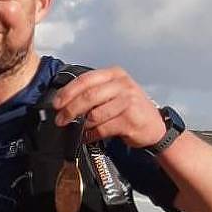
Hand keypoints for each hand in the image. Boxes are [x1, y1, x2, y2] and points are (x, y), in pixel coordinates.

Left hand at [52, 66, 166, 147]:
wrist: (155, 126)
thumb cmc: (130, 108)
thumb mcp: (114, 92)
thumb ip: (93, 92)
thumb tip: (63, 102)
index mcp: (115, 74)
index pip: (85, 80)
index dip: (67, 92)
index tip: (56, 104)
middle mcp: (123, 85)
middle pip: (88, 96)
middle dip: (70, 109)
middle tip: (60, 120)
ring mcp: (128, 102)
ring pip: (94, 114)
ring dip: (81, 124)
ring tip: (77, 129)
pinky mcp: (130, 120)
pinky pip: (102, 129)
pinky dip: (91, 135)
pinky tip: (87, 137)